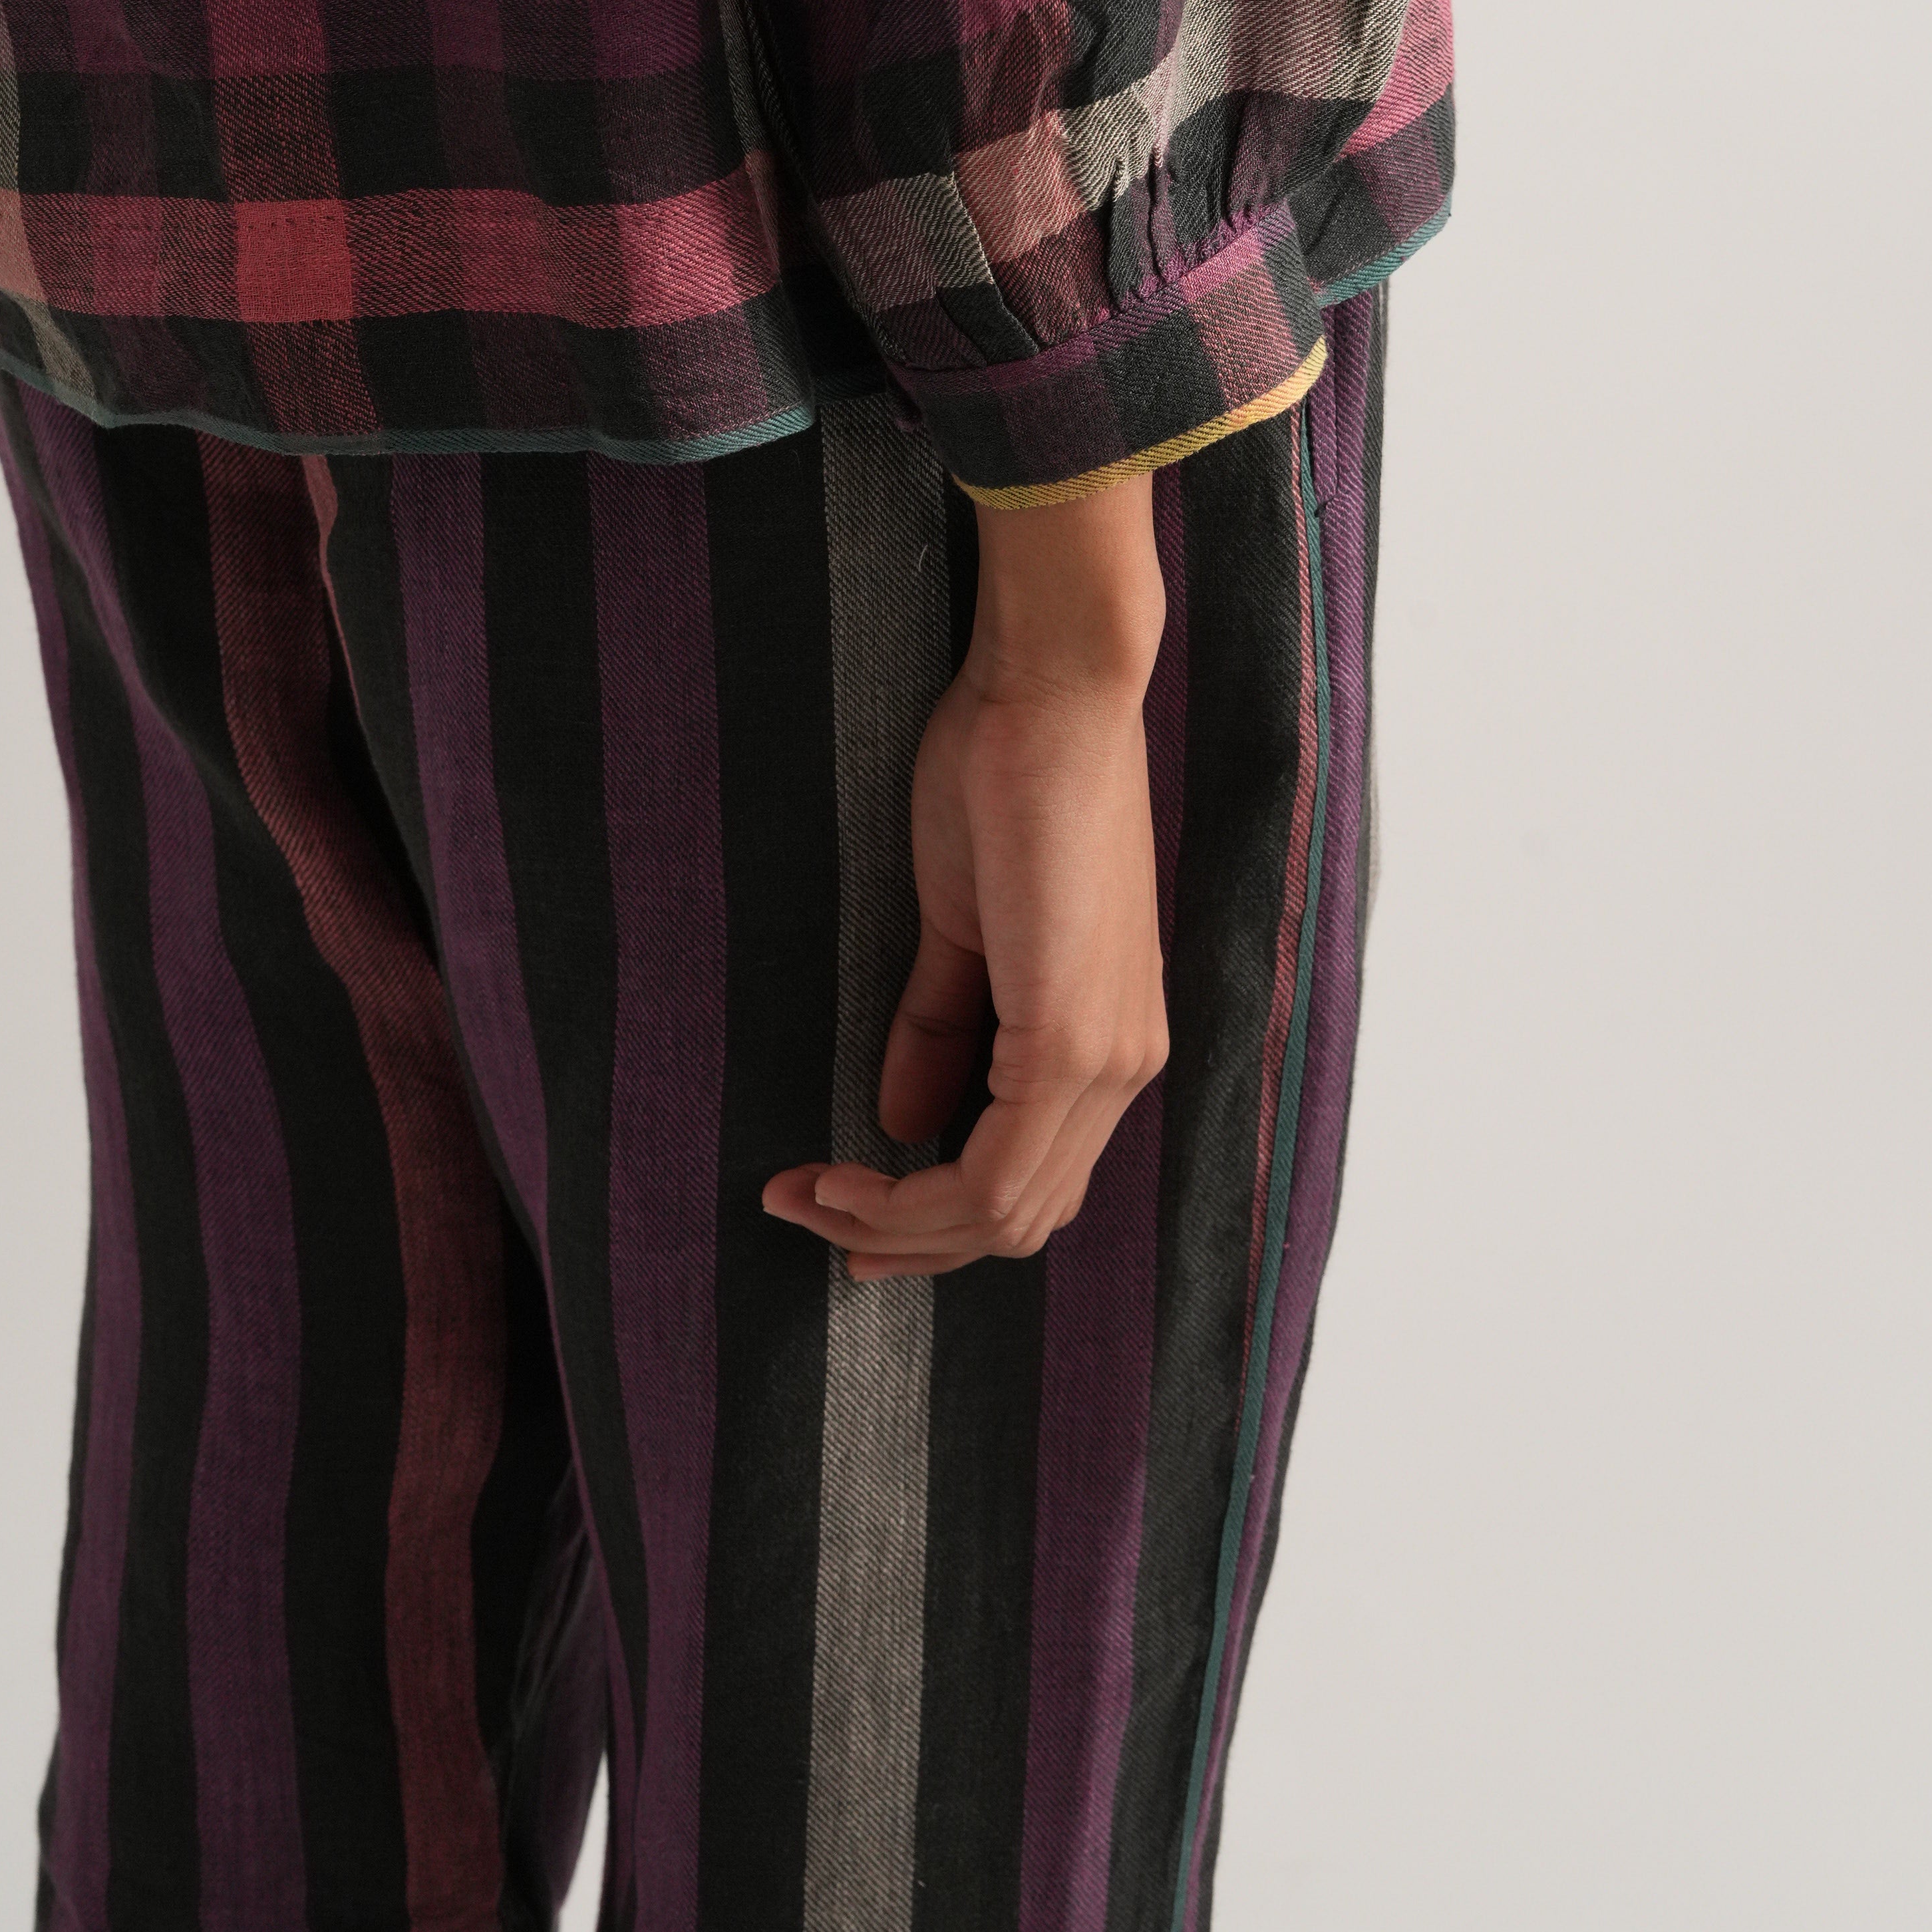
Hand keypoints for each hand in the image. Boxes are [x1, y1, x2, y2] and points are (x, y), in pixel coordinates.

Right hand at [763, 471, 1169, 1278]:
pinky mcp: (1070, 1039)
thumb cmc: (1009, 778)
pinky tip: (840, 1175)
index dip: (929, 1217)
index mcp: (1110, 1040)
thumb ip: (942, 1025)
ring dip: (892, 1224)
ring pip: (1004, 1212)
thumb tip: (899, 1120)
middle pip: (1019, 1218)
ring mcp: (1106, 1058)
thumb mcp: (960, 923)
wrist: (1053, 693)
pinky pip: (993, 1173)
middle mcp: (1125, 1066)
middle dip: (903, 1237)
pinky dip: (907, 1196)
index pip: (1031, 1182)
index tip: (833, 1202)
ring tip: (806, 1195)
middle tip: (808, 1213)